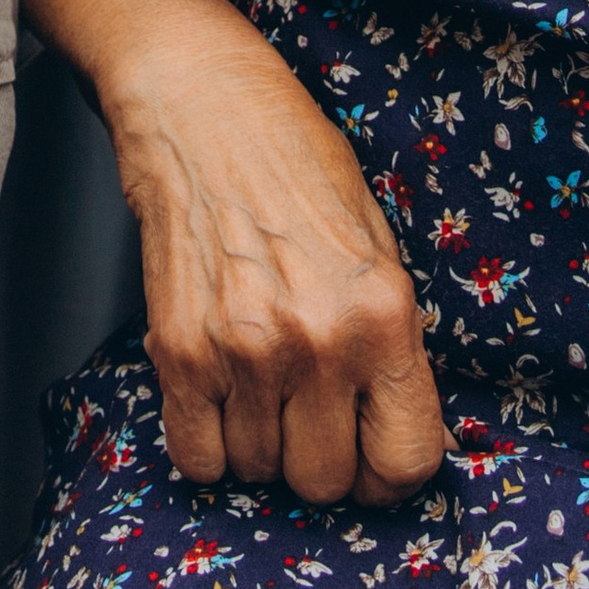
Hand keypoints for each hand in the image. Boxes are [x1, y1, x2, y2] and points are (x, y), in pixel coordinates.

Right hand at [109, 25, 444, 510]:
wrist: (202, 104)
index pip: (406, 461)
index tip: (369, 452)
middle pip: (326, 483)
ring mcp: (243, 351)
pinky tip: (217, 391)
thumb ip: (393, 341)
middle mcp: (319, 341)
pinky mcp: (178, 351)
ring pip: (261, 473)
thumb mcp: (377, 243)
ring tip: (258, 377)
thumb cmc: (294, 162)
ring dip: (261, 442)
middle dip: (320, 458)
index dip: (389, 471)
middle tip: (307, 408)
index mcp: (384, 314)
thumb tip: (410, 432)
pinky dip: (208, 442)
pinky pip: (199, 458)